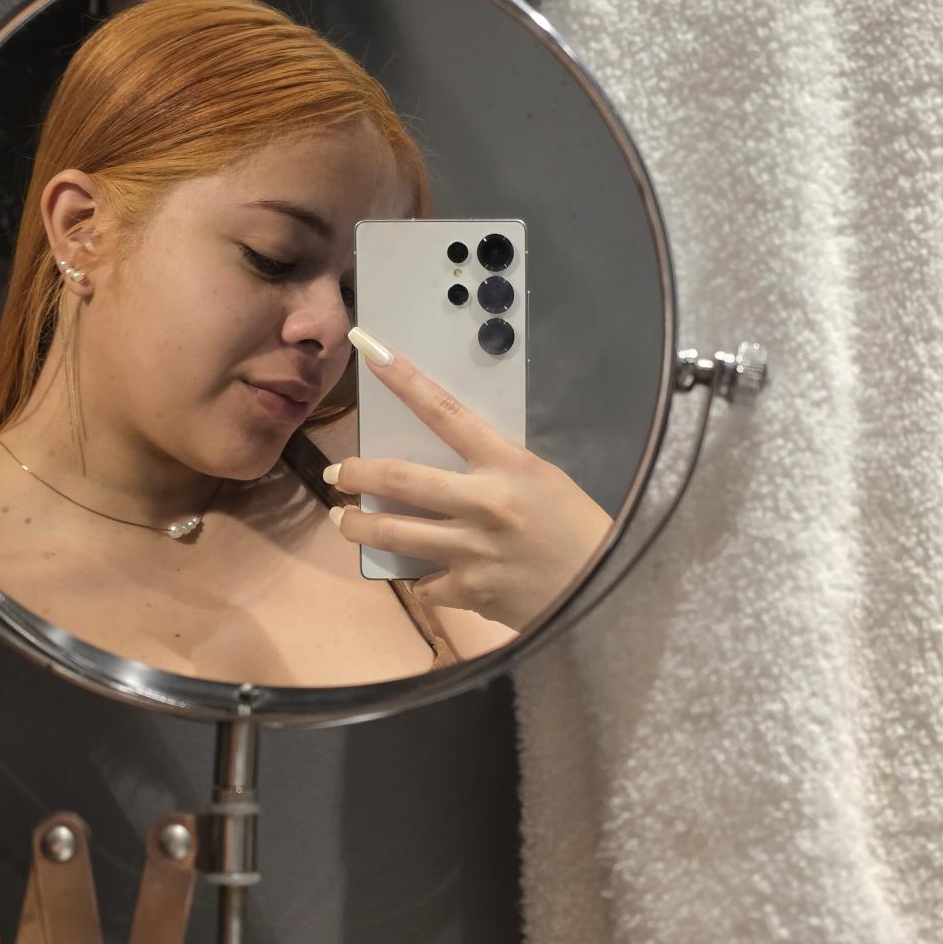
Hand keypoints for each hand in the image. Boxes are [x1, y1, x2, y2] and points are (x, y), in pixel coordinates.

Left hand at [325, 327, 614, 633]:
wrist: (606, 588)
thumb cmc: (579, 529)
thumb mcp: (542, 481)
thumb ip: (494, 472)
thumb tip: (446, 471)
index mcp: (508, 464)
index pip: (445, 412)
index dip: (404, 380)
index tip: (371, 352)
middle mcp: (484, 503)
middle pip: (400, 479)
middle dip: (357, 474)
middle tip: (336, 474)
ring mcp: (473, 550)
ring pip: (394, 534)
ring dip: (359, 527)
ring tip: (344, 521)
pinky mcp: (469, 591)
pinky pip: (425, 583)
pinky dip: (421, 578)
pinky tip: (423, 575)